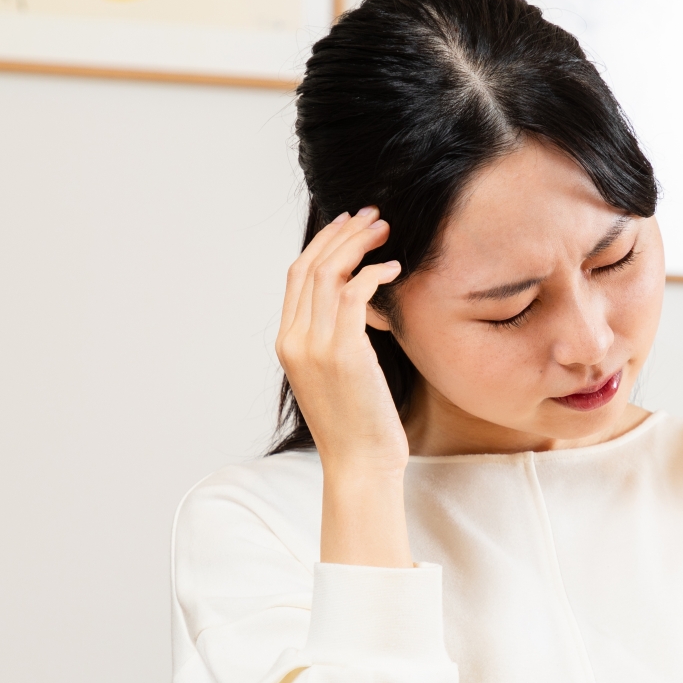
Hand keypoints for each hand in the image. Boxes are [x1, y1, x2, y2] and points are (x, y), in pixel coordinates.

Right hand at [276, 208, 411, 566]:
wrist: (359, 465)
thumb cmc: (357, 425)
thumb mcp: (338, 375)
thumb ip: (337, 337)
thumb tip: (359, 308)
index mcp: (287, 342)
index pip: (297, 274)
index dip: (323, 243)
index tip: (349, 225)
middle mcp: (294, 339)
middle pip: (311, 264)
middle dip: (342, 233)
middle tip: (374, 217)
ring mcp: (315, 345)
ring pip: (330, 272)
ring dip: (359, 244)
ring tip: (387, 232)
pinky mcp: (343, 352)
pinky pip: (355, 293)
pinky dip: (374, 273)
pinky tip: (395, 269)